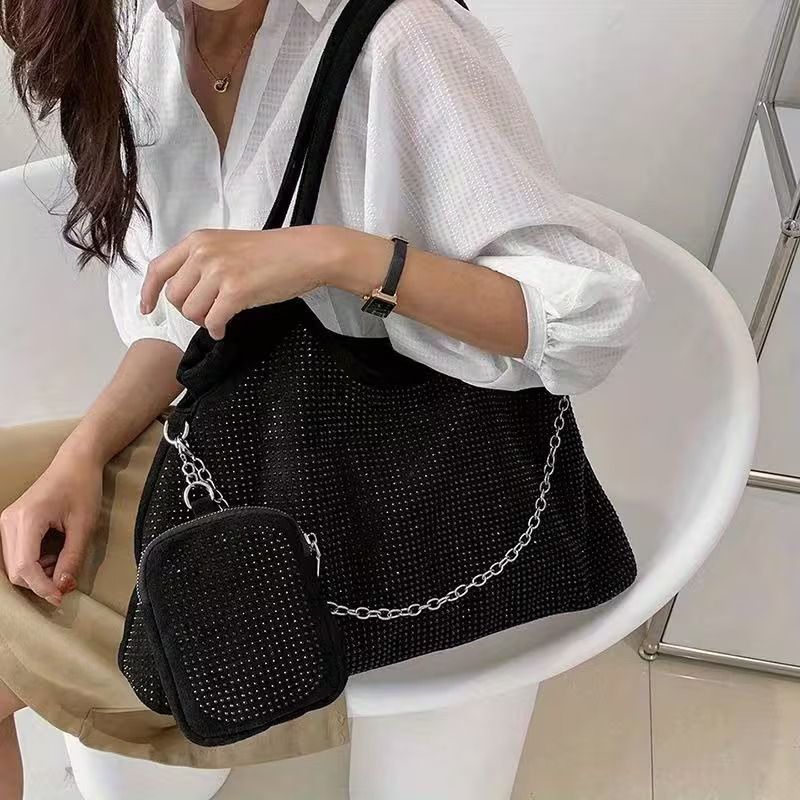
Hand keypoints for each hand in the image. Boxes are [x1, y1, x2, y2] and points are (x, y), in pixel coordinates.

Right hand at [0, 450, 102, 606]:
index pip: (25, 567)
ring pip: (14, 566)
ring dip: (38, 572)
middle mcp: (8, 522)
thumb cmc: (82, 487)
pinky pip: (15, 555)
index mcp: (26, 519)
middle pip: (16, 571)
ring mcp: (6, 523)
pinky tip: (53, 552)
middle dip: (41, 581)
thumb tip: (63, 587)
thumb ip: (72, 558)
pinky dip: (34, 562)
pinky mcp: (10, 524)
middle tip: (68, 574)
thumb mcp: (84, 525)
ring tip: (63, 557)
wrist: (75, 463)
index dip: (42, 587)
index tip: (60, 597)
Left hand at [140, 226, 353, 339]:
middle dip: (188, 312)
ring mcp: (219, 271)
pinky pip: (213, 321)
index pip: (159, 269)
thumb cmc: (273, 253)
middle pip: (175, 297)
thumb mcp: (228, 246)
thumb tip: (186, 292)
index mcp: (198, 240)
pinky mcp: (236, 291)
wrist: (304, 253)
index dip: (149, 293)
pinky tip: (225, 329)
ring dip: (205, 321)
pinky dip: (217, 330)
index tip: (147, 309)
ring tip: (222, 317)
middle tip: (208, 313)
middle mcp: (203, 253)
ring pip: (192, 312)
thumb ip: (203, 262)